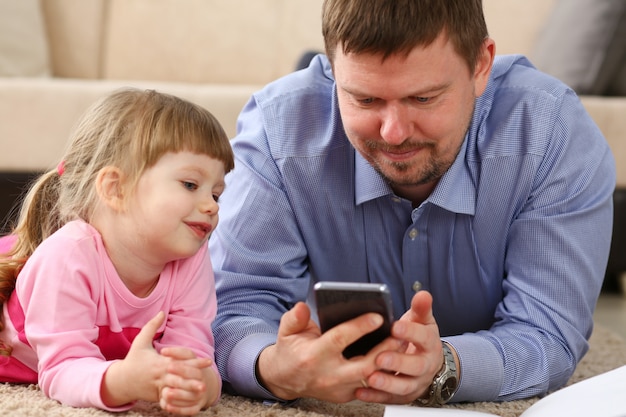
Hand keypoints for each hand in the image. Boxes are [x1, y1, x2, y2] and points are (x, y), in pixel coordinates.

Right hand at [101, 312, 217, 414]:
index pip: (179, 361)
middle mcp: (160, 375)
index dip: (194, 361)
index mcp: (159, 362)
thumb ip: (152, 326)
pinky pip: (170, 399)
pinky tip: (192, 401)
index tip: (208, 361)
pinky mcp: (157, 396)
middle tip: (206, 383)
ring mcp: (158, 387)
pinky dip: (180, 400)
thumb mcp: (140, 342)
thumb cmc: (134, 359)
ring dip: (189, 391)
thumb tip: (162, 312)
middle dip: (192, 381)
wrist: (122, 381)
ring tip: (202, 391)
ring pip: (175, 390)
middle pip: (178, 378)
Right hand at [256, 302, 403, 402]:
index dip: (360, 327)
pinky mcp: (345, 395)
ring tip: (401, 343)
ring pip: (371, 377)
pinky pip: (369, 384)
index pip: (340, 339)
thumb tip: (302, 306)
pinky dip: (382, 372)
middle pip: (364, 364)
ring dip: (388, 361)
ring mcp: (338, 388)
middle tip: (400, 334)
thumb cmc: (290, 350)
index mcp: (313, 356)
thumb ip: (295, 318)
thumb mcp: (287, 331)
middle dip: (385, 349)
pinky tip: (393, 357)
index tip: (378, 316)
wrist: (285, 379)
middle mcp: (328, 375)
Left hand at [355, 291, 445, 403]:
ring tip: (371, 377)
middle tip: (380, 357)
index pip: (423, 338)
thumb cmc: (420, 337)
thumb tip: (423, 294)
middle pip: (416, 366)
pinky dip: (375, 396)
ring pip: (404, 387)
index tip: (394, 327)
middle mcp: (426, 366)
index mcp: (430, 344)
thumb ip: (421, 308)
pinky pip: (390, 399)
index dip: (410, 332)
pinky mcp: (404, 396)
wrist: (428, 361)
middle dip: (398, 362)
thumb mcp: (423, 321)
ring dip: (388, 383)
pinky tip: (361, 391)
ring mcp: (416, 382)